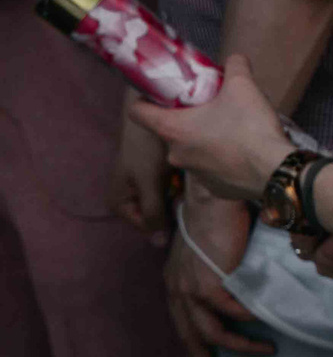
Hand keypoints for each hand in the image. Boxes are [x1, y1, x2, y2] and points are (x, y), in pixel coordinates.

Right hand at [107, 101, 173, 244]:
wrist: (150, 113)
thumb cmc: (146, 148)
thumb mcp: (150, 183)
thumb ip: (153, 212)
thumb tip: (158, 243)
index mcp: (120, 204)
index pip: (149, 228)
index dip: (168, 222)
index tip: (182, 206)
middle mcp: (129, 198)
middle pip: (158, 216)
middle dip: (174, 206)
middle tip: (185, 190)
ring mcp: (143, 186)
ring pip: (167, 202)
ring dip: (178, 196)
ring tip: (186, 181)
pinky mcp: (156, 175)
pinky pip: (171, 189)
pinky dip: (180, 185)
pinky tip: (188, 175)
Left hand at [128, 57, 292, 203]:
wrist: (274, 171)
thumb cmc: (250, 127)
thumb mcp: (243, 86)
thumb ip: (235, 66)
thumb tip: (234, 59)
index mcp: (172, 128)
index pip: (137, 112)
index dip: (145, 99)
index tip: (162, 93)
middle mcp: (175, 154)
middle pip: (170, 130)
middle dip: (187, 117)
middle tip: (211, 107)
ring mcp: (194, 173)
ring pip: (192, 149)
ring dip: (205, 138)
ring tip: (233, 129)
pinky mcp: (213, 188)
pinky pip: (211, 167)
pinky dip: (222, 158)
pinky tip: (243, 151)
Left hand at [164, 189, 271, 356]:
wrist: (213, 195)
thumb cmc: (219, 217)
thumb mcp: (213, 250)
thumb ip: (219, 272)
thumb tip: (239, 288)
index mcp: (176, 281)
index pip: (183, 323)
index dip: (195, 348)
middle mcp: (176, 287)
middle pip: (188, 336)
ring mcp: (190, 286)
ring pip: (210, 332)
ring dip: (238, 346)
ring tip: (265, 350)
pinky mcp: (207, 282)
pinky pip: (230, 311)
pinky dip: (247, 319)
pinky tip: (264, 320)